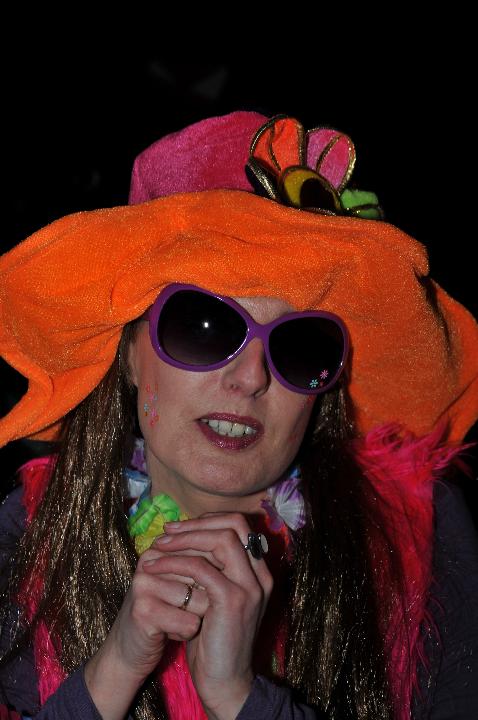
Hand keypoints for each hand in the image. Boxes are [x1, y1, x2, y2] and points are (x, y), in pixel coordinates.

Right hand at [84, 545, 206, 719]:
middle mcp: (151, 559)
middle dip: (209, 596)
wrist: (131, 651)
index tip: (215, 589)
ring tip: (179, 619)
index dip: (219, 573)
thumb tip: (241, 547)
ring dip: (200, 616)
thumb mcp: (184, 582)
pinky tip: (172, 634)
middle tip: (192, 608)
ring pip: (202, 600)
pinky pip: (189, 623)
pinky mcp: (143, 612)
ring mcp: (145, 584)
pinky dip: (188, 633)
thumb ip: (205, 562)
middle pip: (207, 574)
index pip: (206, 547)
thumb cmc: (165, 613)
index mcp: (161, 547)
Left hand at [149, 512, 272, 719]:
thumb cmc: (214, 639)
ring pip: (221, 540)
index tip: (179, 526)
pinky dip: (177, 562)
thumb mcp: (216, 597)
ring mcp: (250, 587)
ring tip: (159, 546)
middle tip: (168, 531)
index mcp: (258, 571)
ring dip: (185, 539)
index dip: (208, 519)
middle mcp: (261, 574)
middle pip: (234, 525)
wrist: (225, 682)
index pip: (239, 525)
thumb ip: (212, 569)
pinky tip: (158, 567)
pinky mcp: (233, 601)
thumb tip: (186, 536)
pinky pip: (203, 568)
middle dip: (197, 523)